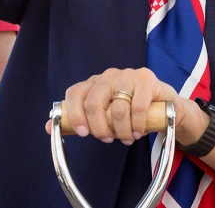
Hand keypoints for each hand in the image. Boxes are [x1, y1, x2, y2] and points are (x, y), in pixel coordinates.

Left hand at [45, 68, 206, 147]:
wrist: (166, 107)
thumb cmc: (131, 112)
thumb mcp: (105, 117)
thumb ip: (79, 121)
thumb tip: (48, 126)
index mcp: (94, 83)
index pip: (75, 92)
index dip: (75, 114)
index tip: (83, 133)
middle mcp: (109, 75)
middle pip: (94, 101)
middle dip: (99, 127)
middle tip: (107, 140)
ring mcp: (128, 75)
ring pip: (117, 108)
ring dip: (122, 131)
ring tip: (127, 139)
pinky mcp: (147, 79)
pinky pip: (136, 106)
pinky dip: (136, 125)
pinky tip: (138, 132)